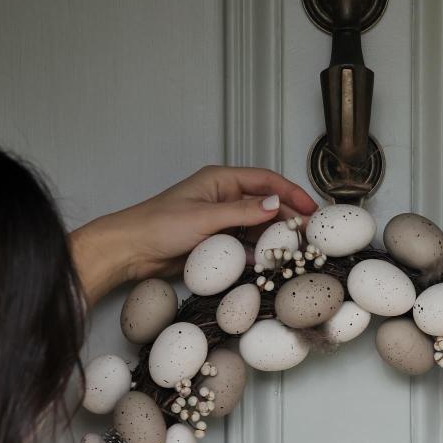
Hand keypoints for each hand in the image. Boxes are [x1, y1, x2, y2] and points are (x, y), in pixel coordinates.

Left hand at [71, 165, 317, 304]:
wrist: (131, 251)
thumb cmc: (159, 225)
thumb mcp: (205, 217)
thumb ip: (242, 212)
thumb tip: (275, 204)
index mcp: (221, 181)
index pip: (266, 180)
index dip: (291, 193)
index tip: (311, 208)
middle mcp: (223, 198)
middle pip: (265, 204)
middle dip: (287, 218)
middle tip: (308, 235)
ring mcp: (220, 221)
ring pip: (257, 227)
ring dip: (274, 238)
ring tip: (294, 251)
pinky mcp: (215, 242)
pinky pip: (244, 245)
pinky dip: (257, 253)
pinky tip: (268, 262)